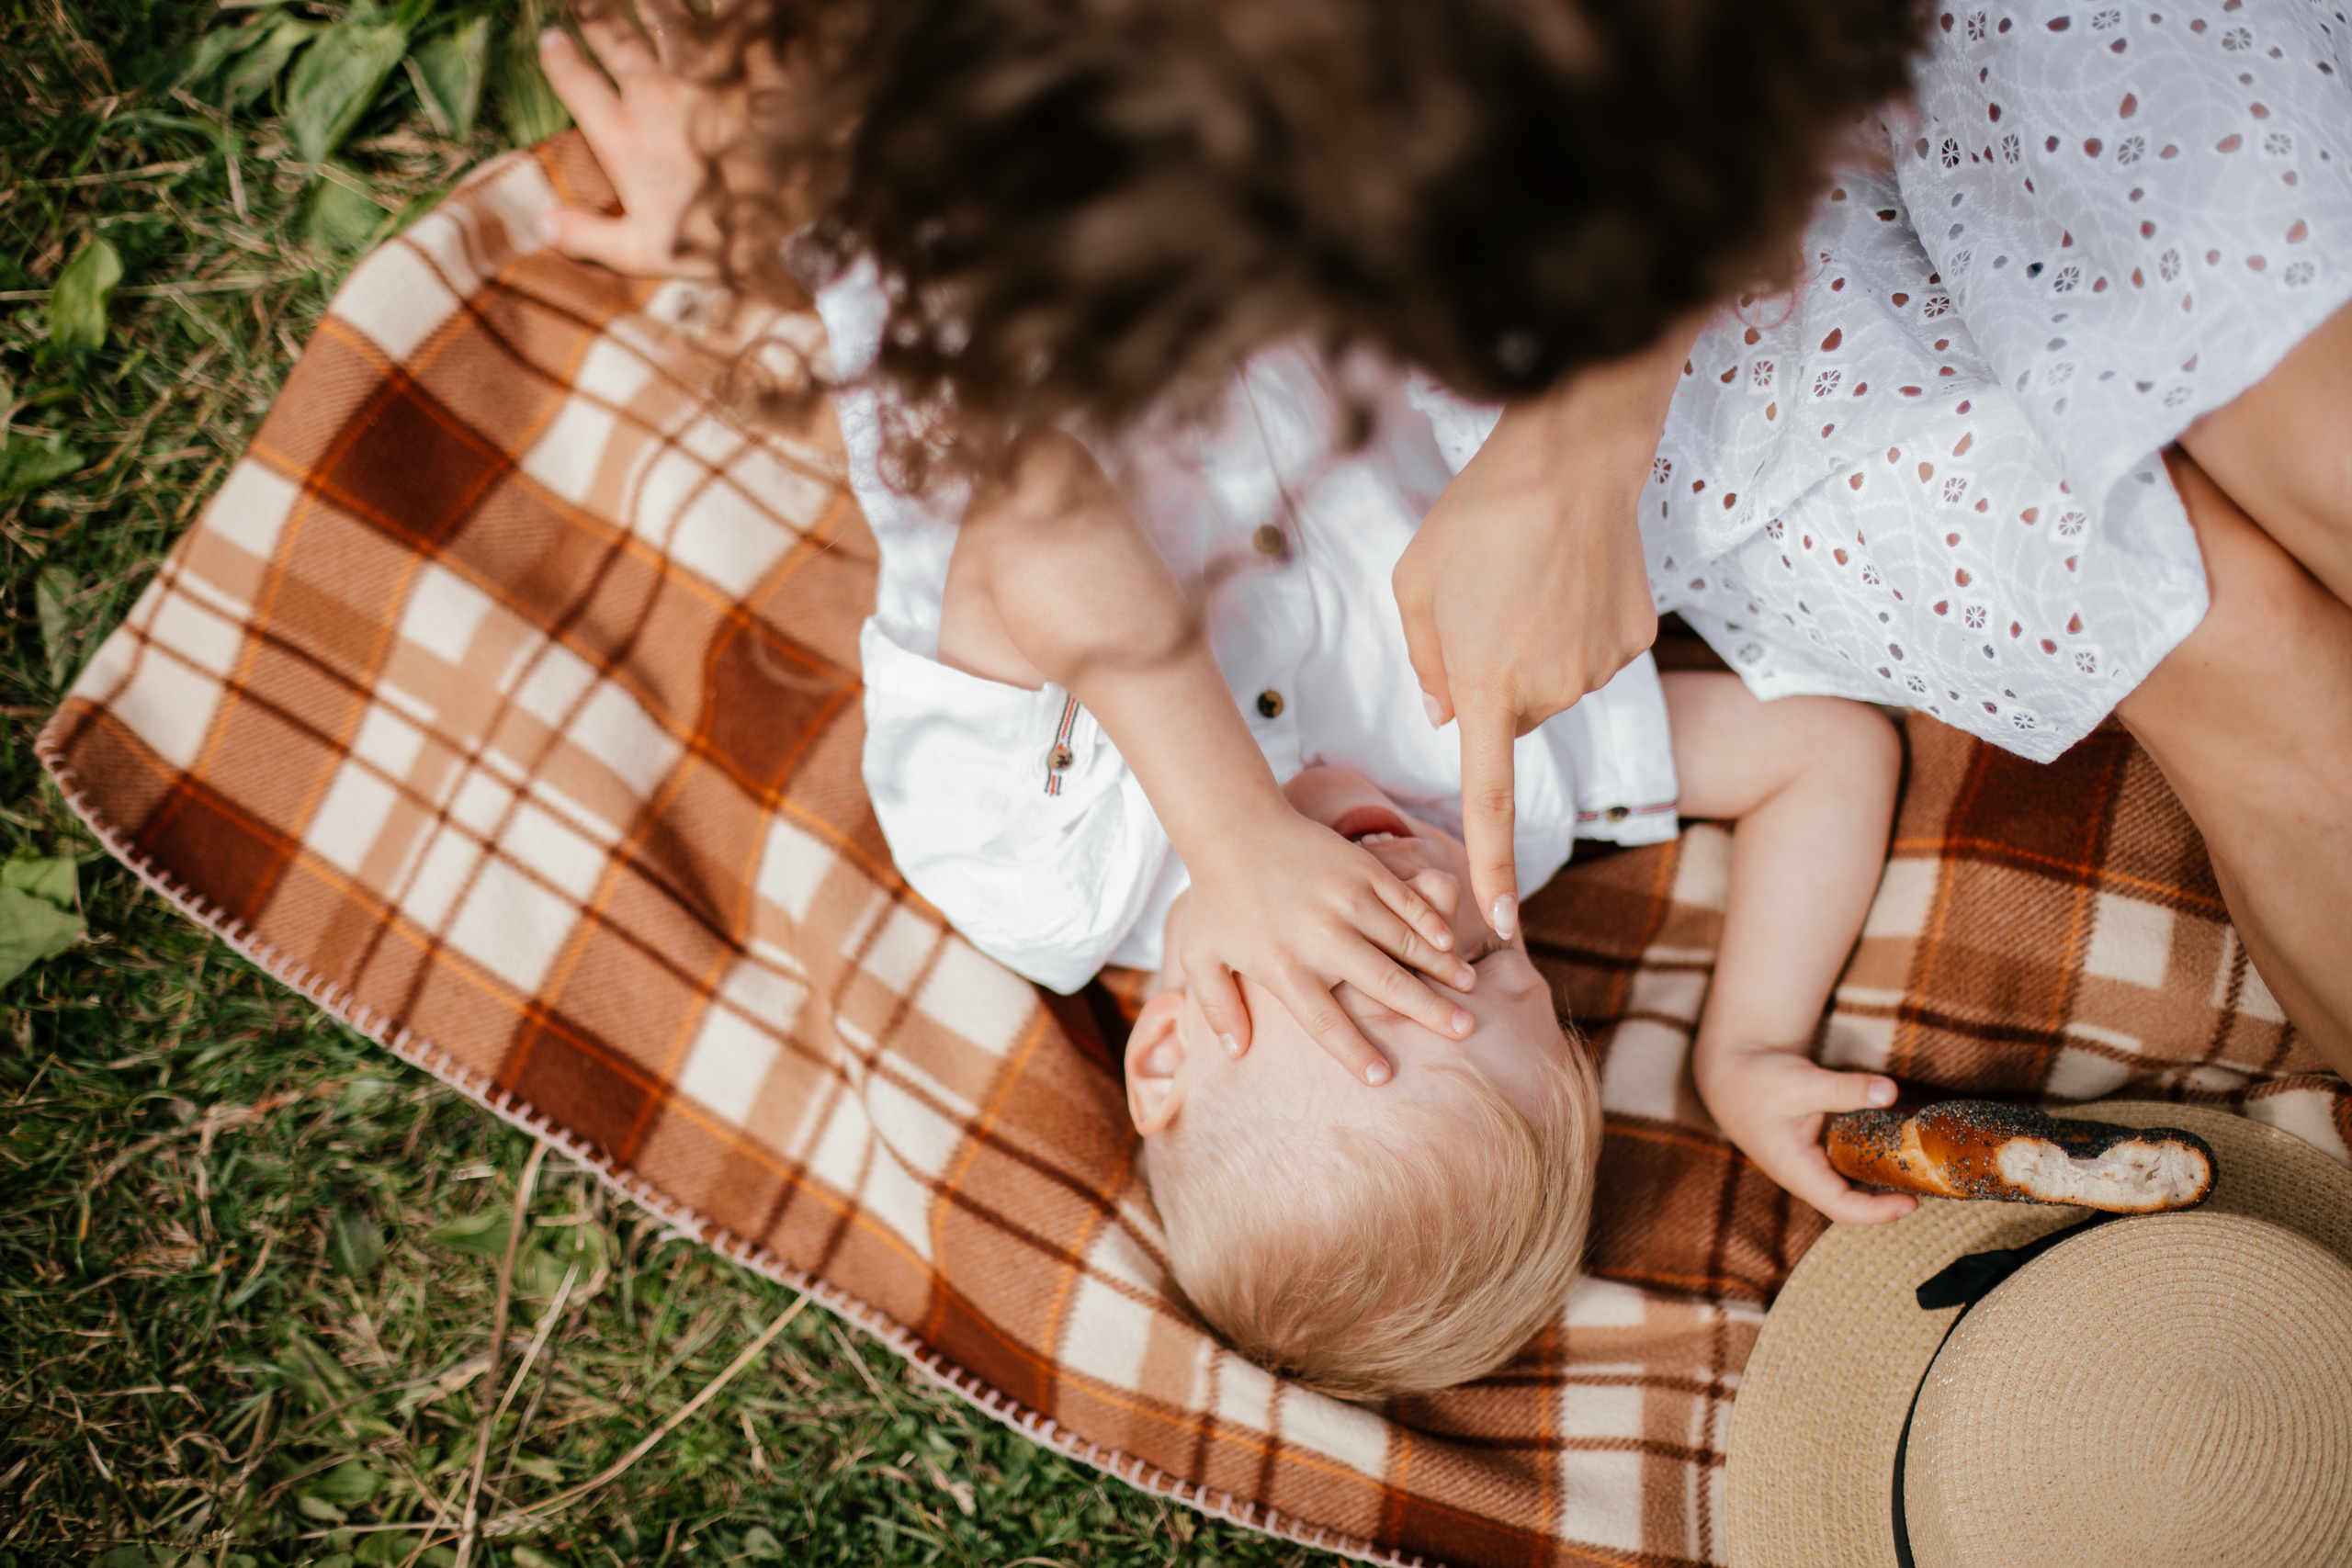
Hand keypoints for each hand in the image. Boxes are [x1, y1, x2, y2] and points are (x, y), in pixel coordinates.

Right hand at [535, 6, 735, 276]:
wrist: (792, 216)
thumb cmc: (719, 239)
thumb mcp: (645, 253)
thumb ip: (588, 237)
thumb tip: (540, 224)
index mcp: (623, 134)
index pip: (575, 83)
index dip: (558, 57)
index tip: (550, 39)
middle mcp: (653, 91)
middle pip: (613, 37)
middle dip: (592, 13)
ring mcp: (700, 71)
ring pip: (663, 16)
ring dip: (647, 1)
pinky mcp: (746, 60)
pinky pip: (728, 13)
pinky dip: (720, 6)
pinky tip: (709, 2)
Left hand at [1178, 802, 1474, 1086]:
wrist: (1233, 827)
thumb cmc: (1218, 899)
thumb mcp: (1200, 958)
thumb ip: (1216, 1008)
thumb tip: (1235, 1054)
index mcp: (1283, 966)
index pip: (1325, 1022)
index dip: (1355, 1052)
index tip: (1383, 1077)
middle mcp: (1320, 937)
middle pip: (1384, 984)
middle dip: (1428, 1010)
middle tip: (1465, 1030)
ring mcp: (1346, 899)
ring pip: (1405, 941)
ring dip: (1441, 966)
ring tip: (1469, 989)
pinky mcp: (1361, 869)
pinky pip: (1405, 901)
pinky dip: (1430, 922)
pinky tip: (1451, 942)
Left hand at [1393, 318, 1700, 939]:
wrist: (1571, 457)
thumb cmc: (1476, 519)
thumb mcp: (1414, 590)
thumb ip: (1425, 666)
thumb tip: (1447, 718)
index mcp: (1487, 689)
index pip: (1488, 798)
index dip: (1491, 865)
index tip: (1498, 924)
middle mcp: (1550, 691)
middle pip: (1511, 714)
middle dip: (1493, 679)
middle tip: (1485, 605)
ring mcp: (1600, 668)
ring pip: (1554, 685)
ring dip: (1535, 648)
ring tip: (1528, 580)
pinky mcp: (1636, 640)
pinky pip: (1592, 653)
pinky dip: (1576, 627)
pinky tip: (1571, 577)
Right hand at [1696, 1046, 1917, 1224]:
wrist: (1728, 1069)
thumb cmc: (1756, 1079)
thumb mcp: (1801, 1082)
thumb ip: (1845, 1089)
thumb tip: (1889, 1091)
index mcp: (1795, 1169)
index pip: (1842, 1208)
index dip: (1880, 1212)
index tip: (1913, 1202)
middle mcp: (1803, 1173)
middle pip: (1851, 1203)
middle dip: (1888, 1201)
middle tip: (1927, 1186)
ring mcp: (1807, 1164)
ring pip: (1849, 1186)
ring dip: (1880, 1184)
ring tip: (1917, 1171)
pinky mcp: (1812, 1150)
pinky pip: (1845, 1167)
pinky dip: (1869, 1163)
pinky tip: (1893, 1149)